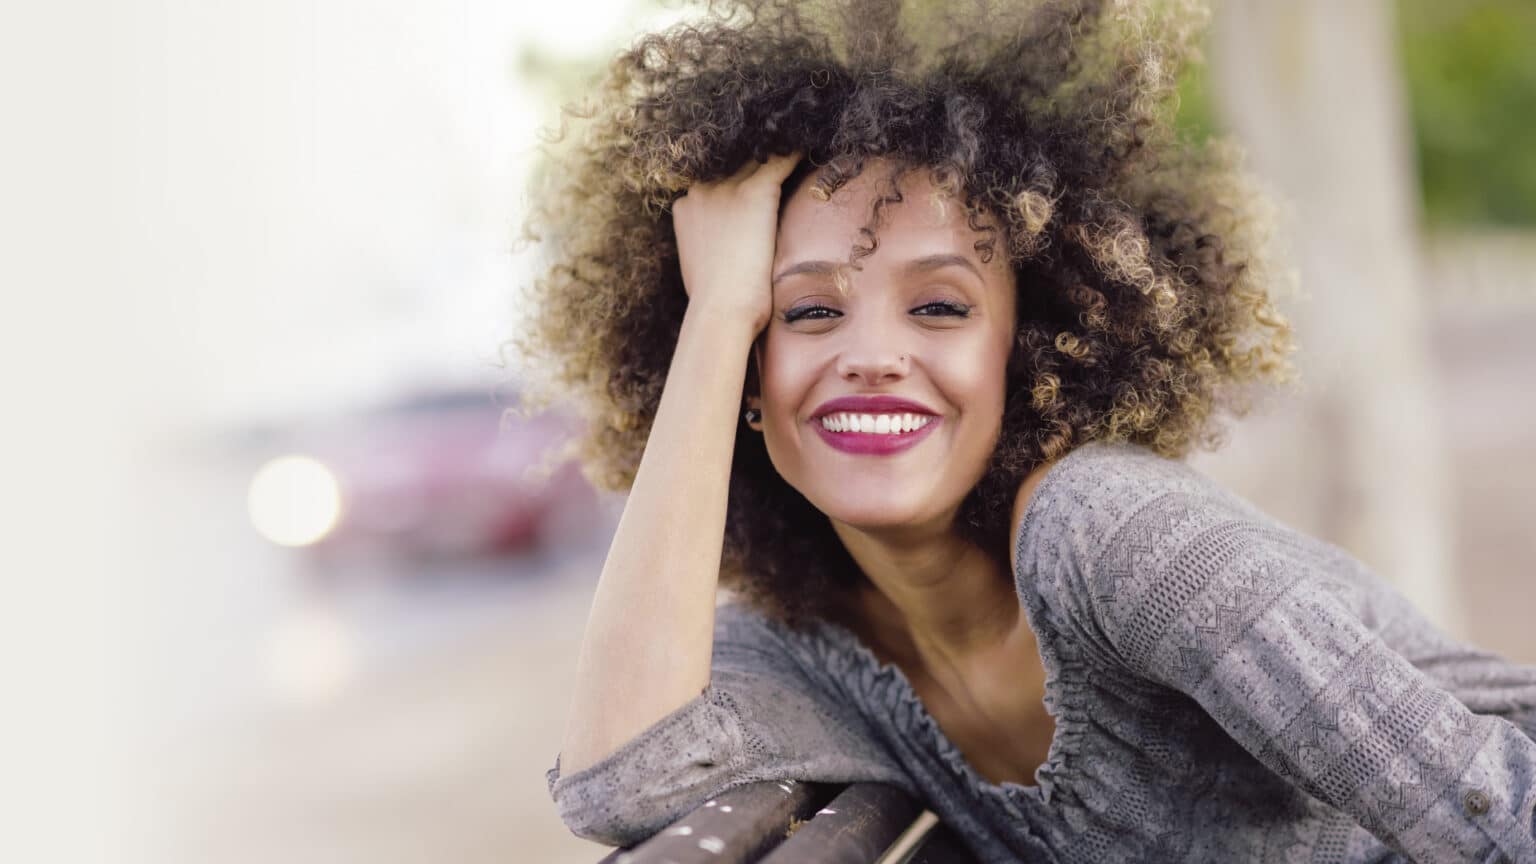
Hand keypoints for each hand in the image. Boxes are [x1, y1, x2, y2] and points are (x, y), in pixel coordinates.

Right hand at [672, 152, 802, 334]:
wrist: (720, 311)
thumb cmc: (715, 303)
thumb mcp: (700, 267)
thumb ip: (709, 246)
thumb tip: (725, 253)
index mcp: (685, 207)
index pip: (715, 183)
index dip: (736, 184)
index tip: (754, 189)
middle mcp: (701, 190)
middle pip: (734, 166)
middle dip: (754, 167)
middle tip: (781, 166)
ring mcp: (726, 189)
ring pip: (757, 160)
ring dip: (775, 158)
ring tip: (798, 152)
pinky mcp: (754, 192)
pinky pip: (780, 162)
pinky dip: (795, 156)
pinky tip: (809, 151)